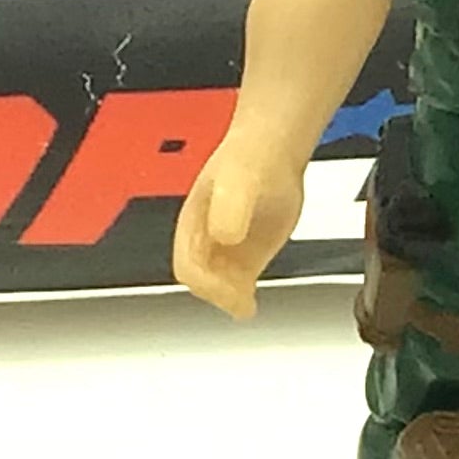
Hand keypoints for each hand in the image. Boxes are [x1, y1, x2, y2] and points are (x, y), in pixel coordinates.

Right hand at [171, 137, 304, 319]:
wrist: (271, 154)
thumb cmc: (249, 160)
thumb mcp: (240, 177)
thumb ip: (231, 203)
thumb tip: (224, 236)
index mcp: (191, 223)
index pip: (187, 266)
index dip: (204, 281)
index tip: (228, 288)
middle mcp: (204, 242)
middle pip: (199, 282)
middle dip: (217, 294)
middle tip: (240, 299)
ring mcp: (225, 253)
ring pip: (218, 289)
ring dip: (230, 299)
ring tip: (247, 304)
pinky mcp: (245, 260)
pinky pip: (237, 288)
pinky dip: (243, 299)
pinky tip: (252, 302)